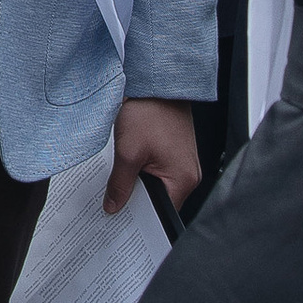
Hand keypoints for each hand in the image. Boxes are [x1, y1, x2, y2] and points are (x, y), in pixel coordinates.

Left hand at [105, 95, 200, 217]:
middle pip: (160, 201)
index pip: (161, 214)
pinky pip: (160, 171)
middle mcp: (189, 174)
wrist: (158, 82)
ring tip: (120, 180)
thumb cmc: (150, 111)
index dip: (139, 219)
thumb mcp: (128, 152)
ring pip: (158, 185)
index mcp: (183, 180)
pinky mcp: (176, 152)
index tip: (119, 221)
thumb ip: (120, 184)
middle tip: (113, 202)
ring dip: (139, 184)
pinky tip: (129, 164)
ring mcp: (184, 162)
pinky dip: (143, 171)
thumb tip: (114, 206)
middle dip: (137, 202)